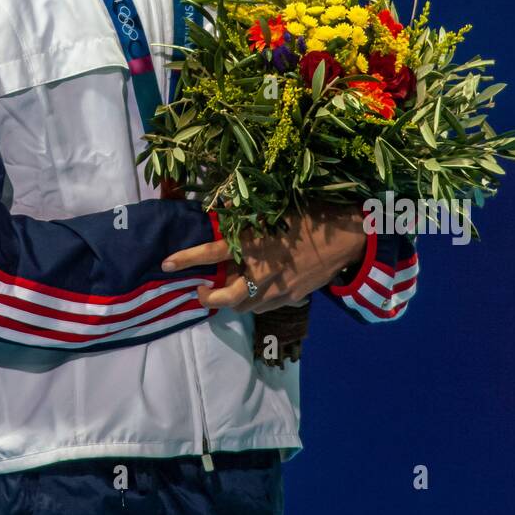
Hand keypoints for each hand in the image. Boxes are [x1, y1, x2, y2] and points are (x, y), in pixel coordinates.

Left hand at [161, 202, 368, 312]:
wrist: (347, 237)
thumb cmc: (310, 215)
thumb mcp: (276, 209)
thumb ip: (247, 216)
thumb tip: (223, 209)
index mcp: (256, 244)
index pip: (212, 252)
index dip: (187, 259)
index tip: (167, 263)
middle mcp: (263, 271)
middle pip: (226, 298)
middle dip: (207, 298)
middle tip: (198, 290)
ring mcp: (279, 289)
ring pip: (244, 305)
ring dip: (229, 300)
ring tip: (223, 289)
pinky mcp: (292, 298)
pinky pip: (265, 305)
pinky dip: (253, 300)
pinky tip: (253, 289)